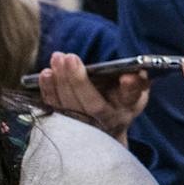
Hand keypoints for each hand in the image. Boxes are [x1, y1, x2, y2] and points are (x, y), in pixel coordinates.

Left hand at [28, 51, 149, 144]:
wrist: (107, 127)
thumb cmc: (122, 100)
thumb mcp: (135, 90)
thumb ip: (138, 80)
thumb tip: (138, 71)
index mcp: (127, 106)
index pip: (131, 97)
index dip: (129, 87)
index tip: (126, 77)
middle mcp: (107, 119)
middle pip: (93, 105)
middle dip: (79, 81)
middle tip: (70, 57)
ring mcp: (85, 125)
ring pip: (70, 106)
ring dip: (60, 82)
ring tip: (57, 59)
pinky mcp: (66, 123)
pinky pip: (55, 108)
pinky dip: (49, 91)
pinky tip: (46, 74)